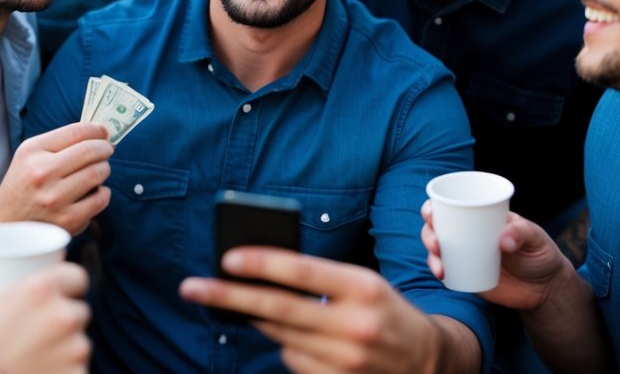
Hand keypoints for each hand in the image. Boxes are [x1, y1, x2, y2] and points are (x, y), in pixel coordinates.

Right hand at [0, 123, 112, 234]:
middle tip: (107, 150)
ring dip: (104, 169)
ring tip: (100, 170)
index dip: (96, 129)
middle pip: (90, 151)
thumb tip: (99, 133)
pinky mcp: (66, 220)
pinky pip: (99, 199)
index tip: (103, 132)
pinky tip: (97, 191)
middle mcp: (41, 173)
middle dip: (105, 148)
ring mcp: (54, 199)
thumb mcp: (29, 154)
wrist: (6, 222)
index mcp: (32, 152)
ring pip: (97, 173)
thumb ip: (60, 141)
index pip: (75, 132)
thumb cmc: (24, 184)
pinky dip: (104, 193)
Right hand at [0, 263, 90, 373]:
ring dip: (66, 348)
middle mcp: (63, 316)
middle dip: (66, 320)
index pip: (77, 276)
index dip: (71, 285)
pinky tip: (45, 373)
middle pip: (79, 312)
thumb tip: (1, 277)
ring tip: (40, 357)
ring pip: (80, 343)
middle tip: (45, 331)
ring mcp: (74, 348)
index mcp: (42, 290)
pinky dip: (65, 372)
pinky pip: (78, 369)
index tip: (66, 293)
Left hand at [180, 248, 460, 372]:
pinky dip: (288, 347)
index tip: (226, 258)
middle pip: (277, 310)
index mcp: (362, 287)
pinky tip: (305, 340)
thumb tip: (261, 272)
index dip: (260, 263)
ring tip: (265, 310)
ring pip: (280, 338)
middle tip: (191, 287)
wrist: (428, 361)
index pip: (301, 271)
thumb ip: (319, 279)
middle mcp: (354, 325)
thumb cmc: (384, 311)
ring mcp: (345, 361)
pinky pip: (293, 361)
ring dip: (264, 323)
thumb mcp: (362, 283)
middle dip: (228, 297)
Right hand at [420, 200, 568, 311]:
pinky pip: (446, 271)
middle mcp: (467, 233)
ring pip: (437, 250)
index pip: (451, 206)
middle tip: (437, 244)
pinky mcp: (467, 275)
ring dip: (431, 255)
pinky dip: (439, 271)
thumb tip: (502, 241)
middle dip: (429, 233)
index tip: (431, 213)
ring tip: (440, 266)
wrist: (546, 288)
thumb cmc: (541, 254)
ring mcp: (465, 255)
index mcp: (480, 217)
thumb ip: (522, 233)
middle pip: (437, 227)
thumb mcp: (536, 238)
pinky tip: (442, 275)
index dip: (433, 206)